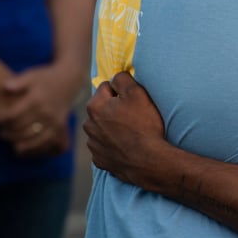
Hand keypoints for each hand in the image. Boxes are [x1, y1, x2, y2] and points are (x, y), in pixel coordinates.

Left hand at [0, 61, 83, 156]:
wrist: (68, 79)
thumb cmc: (45, 77)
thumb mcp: (31, 75)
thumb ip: (18, 82)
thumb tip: (5, 87)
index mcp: (36, 99)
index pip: (13, 114)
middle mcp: (46, 111)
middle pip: (21, 128)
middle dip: (7, 132)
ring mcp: (54, 121)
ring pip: (34, 138)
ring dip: (18, 142)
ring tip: (8, 140)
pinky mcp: (59, 127)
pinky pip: (46, 142)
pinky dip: (33, 148)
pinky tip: (22, 148)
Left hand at [83, 73, 172, 190]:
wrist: (148, 161)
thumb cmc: (143, 125)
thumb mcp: (137, 93)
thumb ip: (123, 79)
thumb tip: (116, 76)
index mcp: (95, 106)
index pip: (107, 88)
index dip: (122, 92)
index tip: (134, 101)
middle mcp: (88, 125)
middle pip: (102, 109)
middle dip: (114, 110)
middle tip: (133, 117)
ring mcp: (93, 144)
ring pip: (101, 129)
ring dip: (111, 128)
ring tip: (130, 134)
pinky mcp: (99, 160)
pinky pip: (104, 147)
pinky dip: (112, 146)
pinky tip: (126, 147)